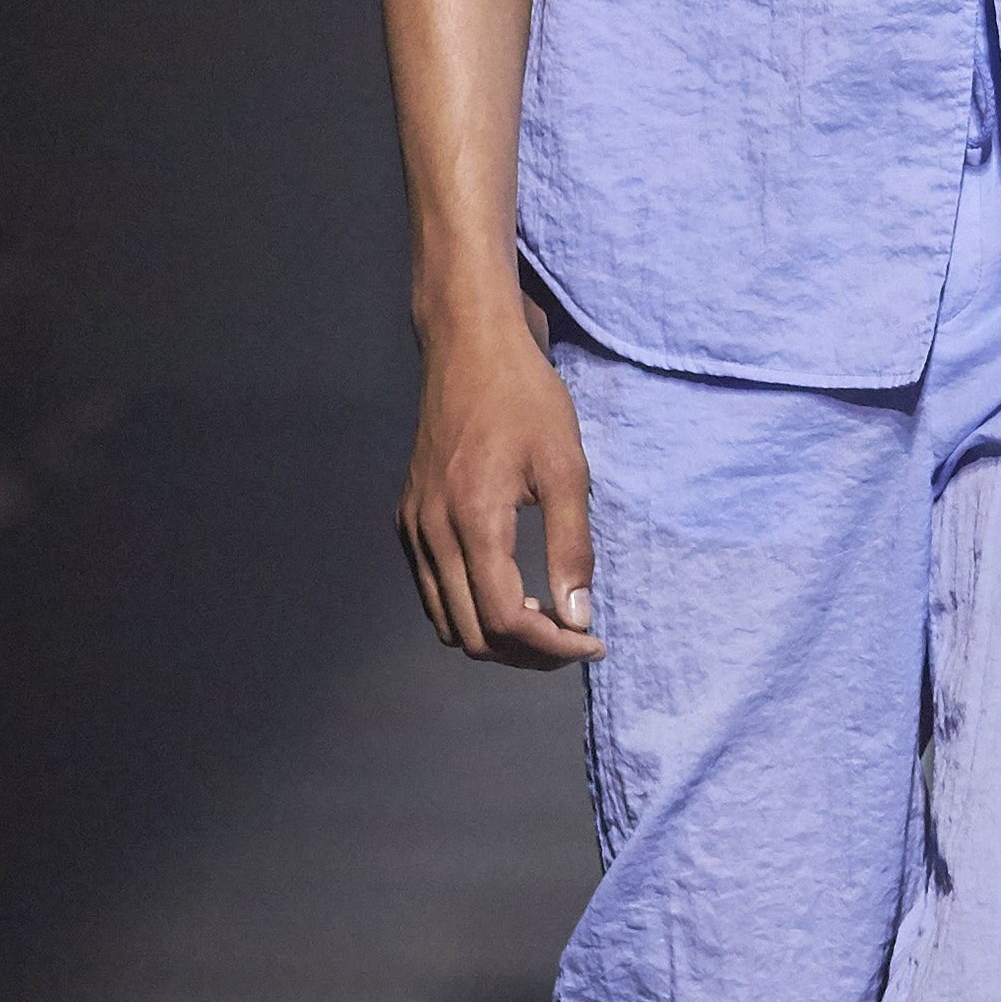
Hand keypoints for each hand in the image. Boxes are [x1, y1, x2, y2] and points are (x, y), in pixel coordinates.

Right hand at [398, 292, 603, 667]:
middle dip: (528, 652)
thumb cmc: (524, 399)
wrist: (468, 348)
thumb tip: (578, 617)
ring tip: (546, 621)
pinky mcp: (408, 518)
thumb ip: (572, 547)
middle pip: (473, 635)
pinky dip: (470, 609)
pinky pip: (433, 591)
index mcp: (473, 518)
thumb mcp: (566, 468)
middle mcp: (431, 531)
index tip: (592, 641)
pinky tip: (511, 591)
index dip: (553, 647)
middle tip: (574, 637)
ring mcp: (413, 526)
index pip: (504, 620)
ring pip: (446, 622)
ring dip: (496, 637)